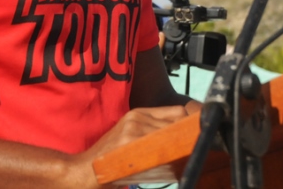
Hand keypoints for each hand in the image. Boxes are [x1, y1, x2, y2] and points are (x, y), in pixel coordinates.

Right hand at [70, 106, 189, 187]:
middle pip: (178, 121)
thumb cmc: (109, 158)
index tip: (197, 136)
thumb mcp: (130, 136)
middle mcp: (138, 117)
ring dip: (182, 146)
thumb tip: (181, 139)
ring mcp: (134, 128)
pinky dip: (171, 153)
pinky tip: (173, 163)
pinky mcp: (131, 142)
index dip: (190, 123)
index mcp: (139, 113)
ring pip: (172, 133)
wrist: (85, 170)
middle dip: (189, 136)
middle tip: (197, 150)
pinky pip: (161, 145)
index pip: (177, 111)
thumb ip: (151, 131)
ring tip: (186, 157)